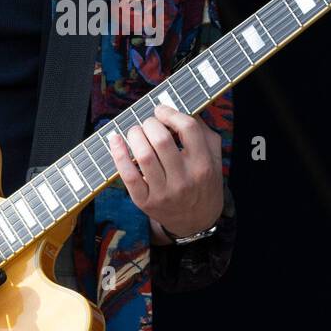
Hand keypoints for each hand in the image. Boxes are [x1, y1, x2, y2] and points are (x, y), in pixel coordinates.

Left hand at [106, 104, 223, 239]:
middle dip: (150, 123)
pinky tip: (115, 140)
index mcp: (204, 165)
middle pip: (162, 139)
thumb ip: (203, 132)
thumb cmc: (203, 182)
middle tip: (149, 124)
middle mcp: (184, 180)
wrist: (196, 222)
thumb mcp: (214, 158)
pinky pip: (128, 175)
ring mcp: (164, 193)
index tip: (162, 111)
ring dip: (135, 135)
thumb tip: (178, 108)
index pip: (188, 128)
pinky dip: (118, 154)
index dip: (171, 113)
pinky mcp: (145, 202)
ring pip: (144, 155)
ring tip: (136, 132)